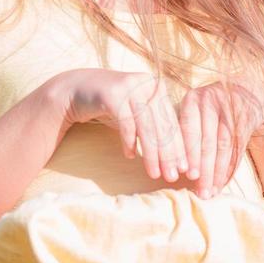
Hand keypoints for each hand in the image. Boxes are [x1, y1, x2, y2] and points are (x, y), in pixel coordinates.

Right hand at [53, 68, 189, 182]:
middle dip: (169, 155)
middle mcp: (147, 85)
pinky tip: (130, 156)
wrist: (78, 89)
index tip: (185, 169)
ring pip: (146, 127)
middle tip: (172, 177)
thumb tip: (177, 159)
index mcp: (158, 89)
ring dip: (151, 154)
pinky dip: (129, 142)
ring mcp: (130, 87)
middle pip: (162, 126)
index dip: (180, 147)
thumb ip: (156, 127)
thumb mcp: (138, 114)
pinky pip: (126, 123)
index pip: (173, 123)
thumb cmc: (114, 106)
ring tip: (154, 173)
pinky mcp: (113, 94)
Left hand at [176, 79, 263, 197]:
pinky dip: (229, 168)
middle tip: (200, 191)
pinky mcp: (247, 119)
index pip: (190, 130)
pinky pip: (237, 148)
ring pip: (223, 146)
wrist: (248, 93)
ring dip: (217, 172)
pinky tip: (222, 182)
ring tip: (211, 191)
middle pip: (208, 140)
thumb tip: (175, 169)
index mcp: (193, 99)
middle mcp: (212, 101)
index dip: (189, 154)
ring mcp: (232, 109)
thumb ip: (184, 135)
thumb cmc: (212, 110)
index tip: (188, 176)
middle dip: (204, 169)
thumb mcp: (195, 112)